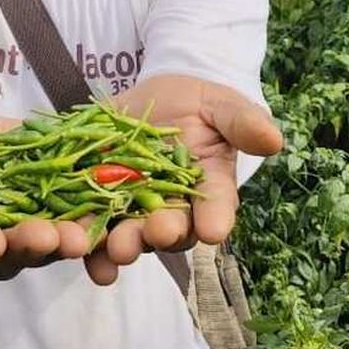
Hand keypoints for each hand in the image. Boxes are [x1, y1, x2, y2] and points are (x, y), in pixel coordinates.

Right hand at [0, 103, 93, 279]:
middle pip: (8, 252)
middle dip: (30, 245)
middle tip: (50, 238)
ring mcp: (22, 226)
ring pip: (45, 242)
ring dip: (66, 241)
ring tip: (84, 235)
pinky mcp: (52, 210)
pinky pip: (74, 220)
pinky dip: (93, 223)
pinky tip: (112, 217)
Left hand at [83, 74, 283, 284]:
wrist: (155, 99)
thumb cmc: (199, 105)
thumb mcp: (221, 105)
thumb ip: (242, 122)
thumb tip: (274, 137)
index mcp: (209, 190)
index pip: (216, 207)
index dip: (215, 218)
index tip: (214, 229)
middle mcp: (174, 210)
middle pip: (170, 230)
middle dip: (163, 233)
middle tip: (157, 233)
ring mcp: (134, 210)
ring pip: (129, 235)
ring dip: (121, 246)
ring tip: (115, 249)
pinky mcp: (97, 202)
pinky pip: (92, 229)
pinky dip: (84, 245)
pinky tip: (75, 249)